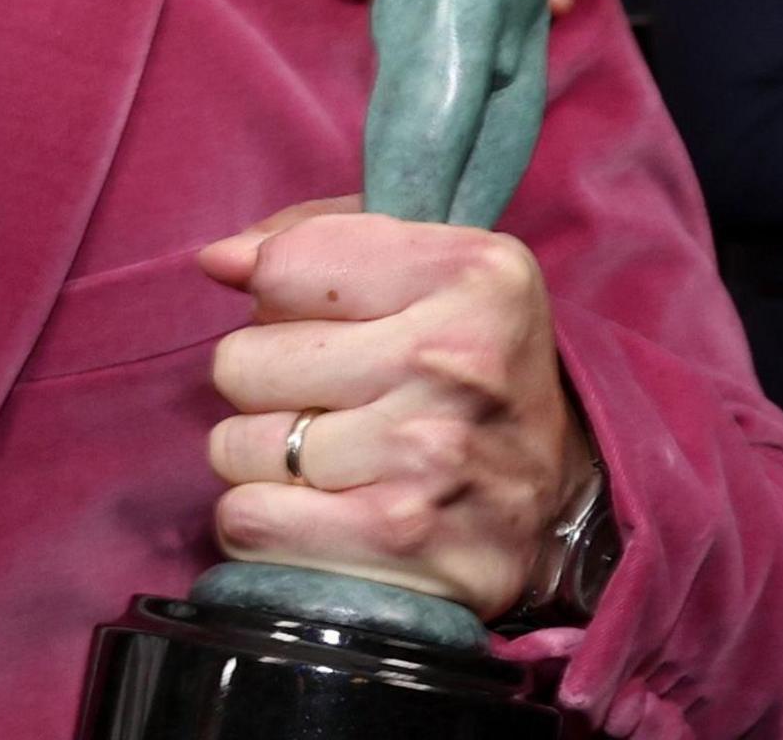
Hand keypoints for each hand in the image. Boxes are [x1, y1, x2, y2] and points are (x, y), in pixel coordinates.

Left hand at [197, 201, 590, 620]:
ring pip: (235, 446)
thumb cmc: (468, 371)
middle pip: (241, 362)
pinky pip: (249, 520)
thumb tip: (217, 260)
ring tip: (331, 459)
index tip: (329, 325)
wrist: (565, 502)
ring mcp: (425, 460)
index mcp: (469, 275)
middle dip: (268, 385)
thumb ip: (314, 240)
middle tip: (329, 402)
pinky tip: (322, 514)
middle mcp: (450, 363)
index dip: (280, 300)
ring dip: (265, 460)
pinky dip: (268, 523)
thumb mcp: (428, 271)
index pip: (278, 268)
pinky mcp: (398, 544)